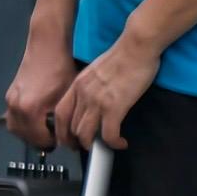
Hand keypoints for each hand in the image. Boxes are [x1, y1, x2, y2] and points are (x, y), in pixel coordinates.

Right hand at [1, 35, 79, 150]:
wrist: (46, 47)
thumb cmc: (59, 69)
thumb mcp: (67, 98)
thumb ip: (65, 119)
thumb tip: (68, 134)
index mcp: (29, 110)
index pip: (38, 139)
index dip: (53, 143)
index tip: (64, 141)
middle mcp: (15, 107)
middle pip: (23, 136)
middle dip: (38, 141)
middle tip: (54, 139)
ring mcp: (10, 100)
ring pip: (15, 128)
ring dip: (27, 134)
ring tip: (44, 131)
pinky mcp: (10, 94)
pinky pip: (12, 117)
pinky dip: (22, 123)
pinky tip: (35, 119)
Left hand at [54, 33, 160, 152]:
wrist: (136, 47)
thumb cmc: (122, 56)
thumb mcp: (95, 71)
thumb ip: (89, 86)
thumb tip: (91, 101)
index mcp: (77, 85)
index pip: (60, 113)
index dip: (61, 130)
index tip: (67, 138)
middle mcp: (83, 94)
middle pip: (70, 127)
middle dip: (76, 142)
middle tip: (85, 148)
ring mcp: (97, 102)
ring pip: (85, 134)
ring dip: (92, 145)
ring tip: (102, 148)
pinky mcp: (115, 107)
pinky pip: (108, 134)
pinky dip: (113, 143)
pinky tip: (120, 143)